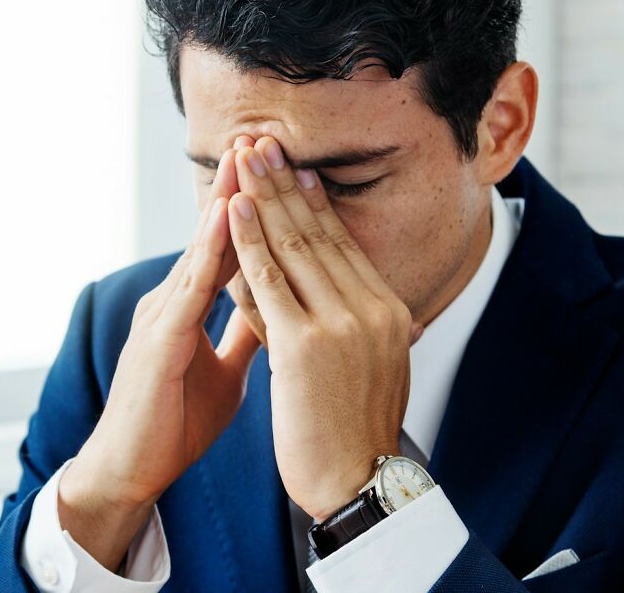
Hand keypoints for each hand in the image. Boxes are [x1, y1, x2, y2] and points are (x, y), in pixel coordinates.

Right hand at [57, 144, 260, 571]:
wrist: (132, 470)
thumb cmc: (176, 417)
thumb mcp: (227, 368)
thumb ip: (248, 332)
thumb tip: (280, 307)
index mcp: (194, 307)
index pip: (234, 248)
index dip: (256, 210)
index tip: (282, 174)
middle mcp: (177, 301)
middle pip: (218, 235)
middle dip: (243, 187)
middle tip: (264, 140)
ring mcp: (164, 316)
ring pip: (202, 249)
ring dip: (225, 201)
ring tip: (245, 156)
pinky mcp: (158, 341)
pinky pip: (190, 289)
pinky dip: (209, 250)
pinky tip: (226, 216)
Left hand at [227, 136, 422, 521]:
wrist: (358, 481)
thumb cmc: (359, 428)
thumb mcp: (378, 366)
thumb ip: (370, 325)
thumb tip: (368, 299)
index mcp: (388, 310)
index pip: (344, 245)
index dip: (316, 203)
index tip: (296, 169)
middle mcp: (371, 308)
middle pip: (320, 234)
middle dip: (287, 184)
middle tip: (265, 143)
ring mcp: (340, 324)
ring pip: (295, 246)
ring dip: (265, 197)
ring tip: (244, 159)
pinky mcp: (305, 345)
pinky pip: (270, 281)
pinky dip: (250, 241)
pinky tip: (235, 209)